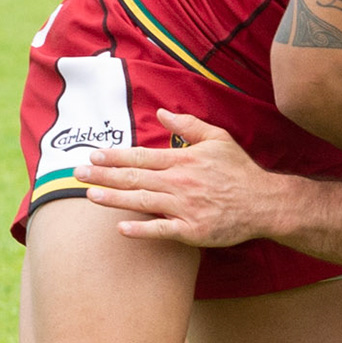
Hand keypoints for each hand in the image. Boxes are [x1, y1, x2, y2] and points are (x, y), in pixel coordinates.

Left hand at [79, 110, 273, 245]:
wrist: (264, 203)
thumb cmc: (239, 170)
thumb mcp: (218, 138)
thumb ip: (188, 125)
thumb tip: (161, 112)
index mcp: (184, 160)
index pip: (142, 157)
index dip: (115, 156)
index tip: (93, 156)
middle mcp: (181, 182)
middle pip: (135, 178)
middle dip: (104, 175)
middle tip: (77, 173)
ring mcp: (186, 207)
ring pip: (143, 201)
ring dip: (114, 198)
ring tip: (90, 196)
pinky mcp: (193, 230)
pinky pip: (162, 230)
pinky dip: (141, 229)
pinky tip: (120, 228)